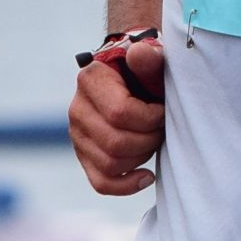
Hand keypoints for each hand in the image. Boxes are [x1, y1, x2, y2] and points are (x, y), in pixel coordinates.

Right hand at [70, 34, 166, 195]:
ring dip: (142, 158)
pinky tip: (147, 176)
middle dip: (149, 140)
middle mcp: (77, 108)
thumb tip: (140, 54)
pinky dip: (126, 186)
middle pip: (116, 144)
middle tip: (162, 128)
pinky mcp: (84, 154)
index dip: (150, 119)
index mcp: (91, 80)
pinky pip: (101, 182)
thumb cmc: (147, 70)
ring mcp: (77, 134)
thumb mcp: (152, 59)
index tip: (163, 111)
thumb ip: (149, 57)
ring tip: (154, 140)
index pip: (120, 114)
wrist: (133, 78)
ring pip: (111, 165)